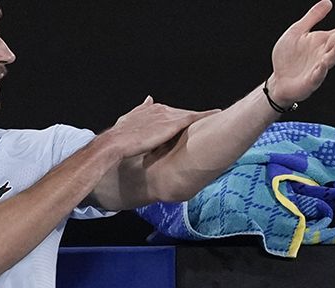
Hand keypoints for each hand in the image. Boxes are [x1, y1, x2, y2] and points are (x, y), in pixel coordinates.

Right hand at [103, 97, 218, 158]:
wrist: (117, 142)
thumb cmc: (120, 137)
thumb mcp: (128, 120)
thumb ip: (140, 110)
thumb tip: (149, 98)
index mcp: (150, 110)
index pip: (170, 113)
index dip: (178, 117)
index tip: (187, 120)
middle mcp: (160, 109)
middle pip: (181, 113)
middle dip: (193, 117)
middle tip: (209, 120)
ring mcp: (168, 115)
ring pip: (189, 115)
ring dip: (202, 116)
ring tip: (218, 117)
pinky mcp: (173, 123)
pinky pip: (194, 117)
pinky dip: (205, 115)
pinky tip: (216, 114)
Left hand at [268, 0, 334, 104]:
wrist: (278, 80)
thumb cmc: (288, 56)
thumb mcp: (298, 31)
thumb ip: (313, 17)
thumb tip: (329, 2)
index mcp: (323, 41)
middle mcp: (325, 54)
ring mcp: (319, 68)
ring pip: (331, 59)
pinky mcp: (311, 81)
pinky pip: (317, 76)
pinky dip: (320, 71)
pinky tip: (322, 65)